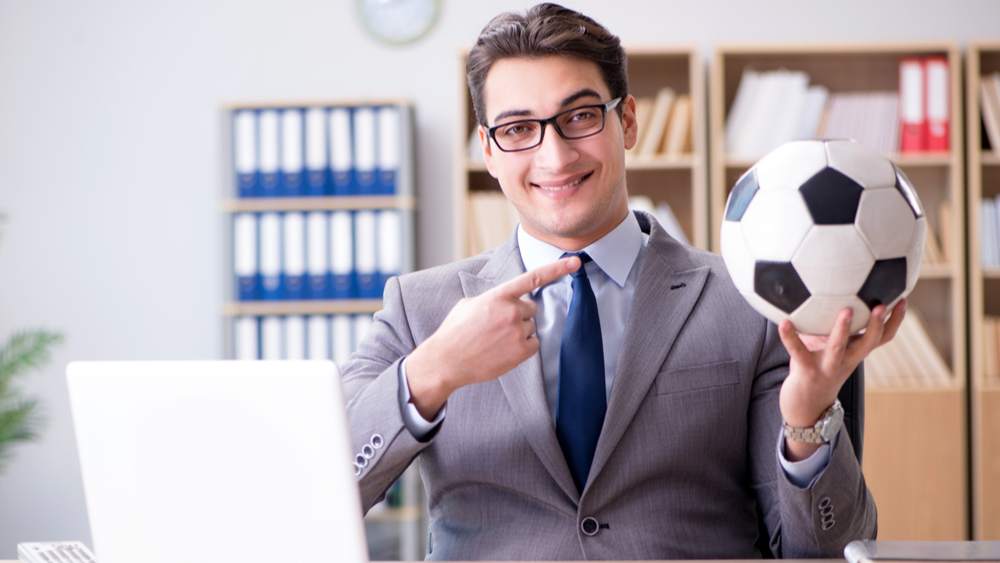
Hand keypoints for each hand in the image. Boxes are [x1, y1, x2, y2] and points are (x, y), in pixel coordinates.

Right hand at [405, 255, 580, 417]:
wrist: (447, 360)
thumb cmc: (455, 331)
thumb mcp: (469, 304)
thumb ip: (493, 298)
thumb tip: (506, 300)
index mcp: (498, 295)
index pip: (533, 278)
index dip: (557, 269)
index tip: (575, 263)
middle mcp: (511, 311)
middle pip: (531, 308)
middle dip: (519, 314)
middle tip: (498, 326)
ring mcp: (517, 331)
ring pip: (530, 327)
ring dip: (518, 331)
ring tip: (496, 340)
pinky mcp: (521, 351)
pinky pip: (534, 343)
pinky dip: (523, 346)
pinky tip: (504, 349)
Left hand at [777, 299, 905, 459]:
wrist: (806, 406)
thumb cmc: (818, 368)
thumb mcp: (832, 347)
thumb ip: (831, 326)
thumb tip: (825, 293)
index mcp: (855, 353)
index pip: (882, 338)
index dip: (895, 321)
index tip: (903, 300)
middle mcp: (847, 360)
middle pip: (869, 343)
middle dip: (877, 325)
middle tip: (881, 305)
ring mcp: (828, 366)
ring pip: (838, 347)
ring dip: (843, 329)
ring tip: (846, 311)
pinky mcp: (806, 370)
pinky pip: (798, 351)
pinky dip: (790, 336)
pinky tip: (785, 322)